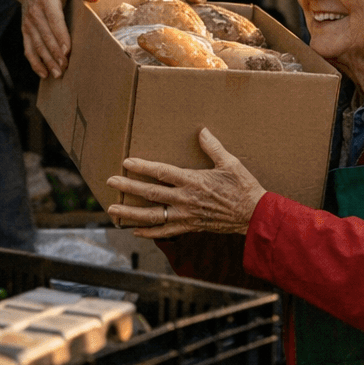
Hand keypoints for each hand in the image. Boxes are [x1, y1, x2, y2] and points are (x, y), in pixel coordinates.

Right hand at [22, 0, 98, 78]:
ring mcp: (28, 23)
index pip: (54, 20)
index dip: (60, 36)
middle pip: (45, 36)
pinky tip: (44, 74)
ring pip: (37, 45)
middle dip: (55, 53)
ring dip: (46, 61)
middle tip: (66, 67)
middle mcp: (34, 12)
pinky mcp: (25, 30)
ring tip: (58, 74)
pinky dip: (35, 62)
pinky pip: (28, 48)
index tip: (68, 50)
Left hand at [105, 128, 265, 236]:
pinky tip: (134, 230)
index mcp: (193, 181)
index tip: (127, 162)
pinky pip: (165, 231)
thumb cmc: (243, 187)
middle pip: (151, 193)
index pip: (162, 172)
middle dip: (128, 188)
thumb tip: (202, 131)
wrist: (253, 216)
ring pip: (152, 215)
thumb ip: (213, 147)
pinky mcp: (190, 227)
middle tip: (110, 182)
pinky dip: (148, 232)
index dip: (143, 167)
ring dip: (130, 213)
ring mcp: (186, 215)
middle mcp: (185, 199)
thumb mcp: (231, 163)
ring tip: (112, 209)